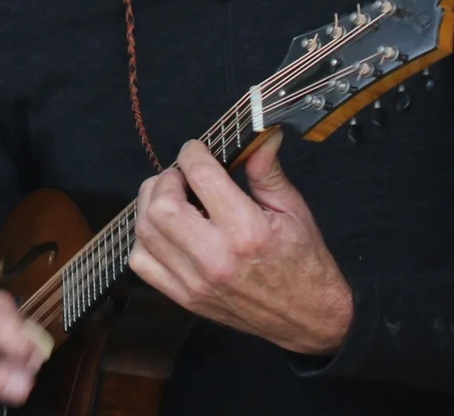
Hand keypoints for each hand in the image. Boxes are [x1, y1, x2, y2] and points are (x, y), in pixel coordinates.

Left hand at [128, 132, 354, 356]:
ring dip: (151, 205)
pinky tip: (167, 231)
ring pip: (145, 230)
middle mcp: (216, 257)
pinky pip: (142, 262)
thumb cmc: (304, 262)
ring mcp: (196, 281)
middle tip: (182, 177)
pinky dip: (145, 240)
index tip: (196, 150)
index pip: (200, 175)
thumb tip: (261, 133)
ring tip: (173, 199)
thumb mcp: (293, 210)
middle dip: (166, 179)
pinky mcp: (186, 298)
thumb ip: (267, 170)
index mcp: (247, 230)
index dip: (192, 153)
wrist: (310, 319)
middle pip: (161, 204)